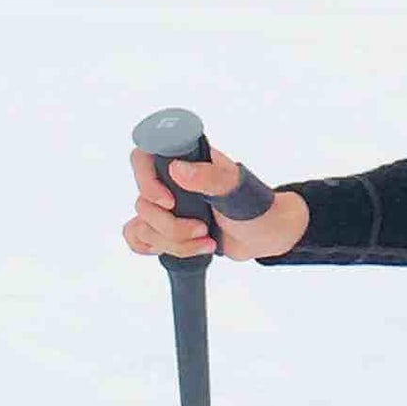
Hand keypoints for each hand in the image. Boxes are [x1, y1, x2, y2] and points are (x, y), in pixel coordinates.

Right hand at [123, 143, 308, 261]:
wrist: (266, 235)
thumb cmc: (255, 205)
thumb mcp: (236, 189)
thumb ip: (209, 177)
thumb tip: (177, 169)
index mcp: (186, 159)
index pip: (143, 157)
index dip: (146, 182)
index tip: (169, 203)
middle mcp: (171, 180)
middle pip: (143, 203)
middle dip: (171, 226)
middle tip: (202, 229)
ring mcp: (168, 206)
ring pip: (144, 226)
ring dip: (173, 242)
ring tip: (205, 242)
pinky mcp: (167, 228)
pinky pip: (139, 238)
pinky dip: (154, 248)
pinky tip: (181, 248)